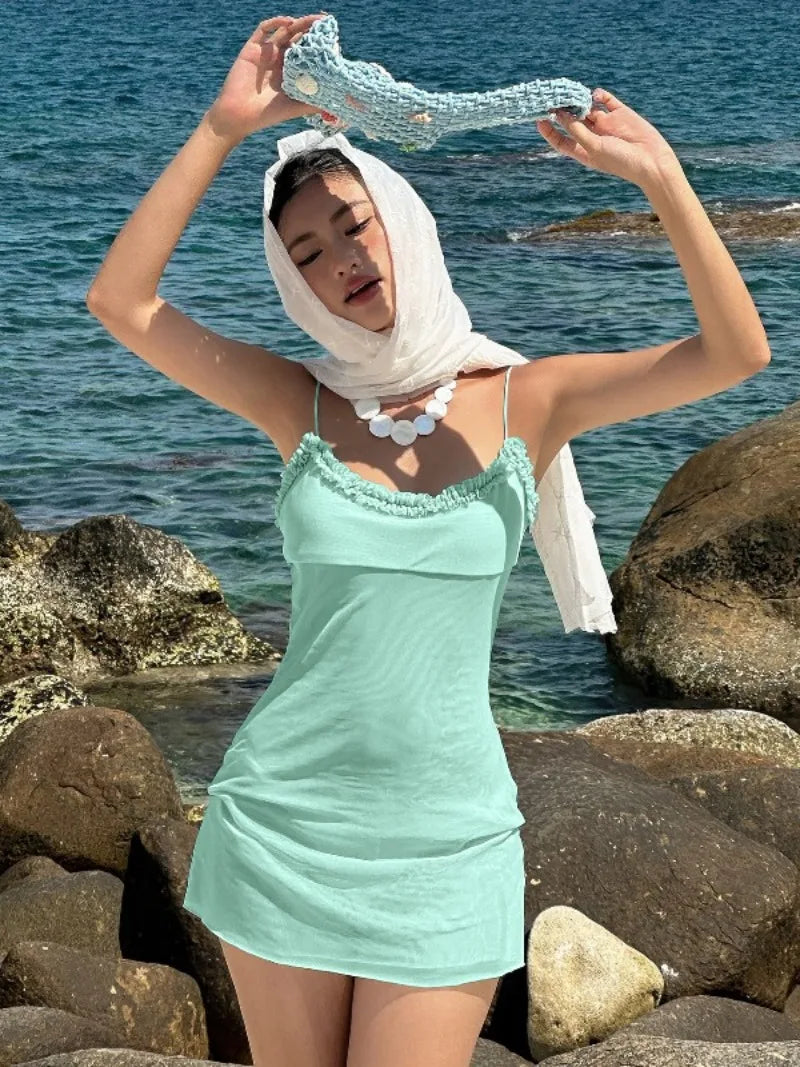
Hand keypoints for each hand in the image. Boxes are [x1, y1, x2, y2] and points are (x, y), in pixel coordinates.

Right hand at [207, 13, 327, 141]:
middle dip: (312, 28)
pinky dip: (276, 22)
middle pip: (298, 37)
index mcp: (291, 71)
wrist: (240, 115)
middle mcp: (280, 59)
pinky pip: (264, 29)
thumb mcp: (296, 107)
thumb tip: (337, 103)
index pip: (308, 52)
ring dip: (299, 23)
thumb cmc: (268, 114)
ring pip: (285, 30)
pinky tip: (289, 22)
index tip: (333, 40)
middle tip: (326, 22)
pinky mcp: (253, 48)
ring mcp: (267, 52)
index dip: (319, 44)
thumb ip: (314, 102)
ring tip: (314, 20)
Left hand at [536, 88, 681, 187]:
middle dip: (562, 110)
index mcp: (584, 151)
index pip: (561, 140)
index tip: (539, 119)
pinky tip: (594, 95)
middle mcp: (593, 137)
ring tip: (570, 93)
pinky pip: (606, 100)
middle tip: (551, 97)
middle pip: (571, 121)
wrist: (652, 160)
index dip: (549, 131)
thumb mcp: (594, 147)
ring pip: (587, 108)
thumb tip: (560, 114)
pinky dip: (599, 95)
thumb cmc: (620, 161)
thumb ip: (577, 130)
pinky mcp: (621, 113)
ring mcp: (606, 124)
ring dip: (579, 101)